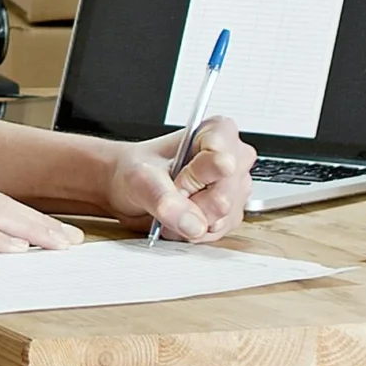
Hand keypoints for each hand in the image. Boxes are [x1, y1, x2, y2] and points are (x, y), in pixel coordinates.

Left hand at [102, 118, 254, 243]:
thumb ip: (162, 196)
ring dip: (192, 221)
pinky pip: (217, 233)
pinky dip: (194, 232)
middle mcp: (233, 158)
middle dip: (191, 204)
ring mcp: (235, 188)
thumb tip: (191, 223)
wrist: (130, 189)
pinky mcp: (230, 214)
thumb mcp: (140, 177)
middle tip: (171, 195)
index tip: (177, 178)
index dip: (195, 177)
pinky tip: (180, 219)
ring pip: (222, 219)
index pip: (222, 161)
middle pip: (223, 197)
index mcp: (218, 132)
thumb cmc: (137, 169)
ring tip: (173, 207)